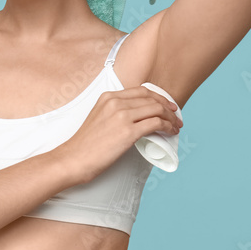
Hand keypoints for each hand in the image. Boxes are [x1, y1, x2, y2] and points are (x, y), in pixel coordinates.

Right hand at [56, 85, 182, 184]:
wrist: (74, 158)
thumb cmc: (85, 144)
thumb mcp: (98, 118)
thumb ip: (114, 112)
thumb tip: (136, 116)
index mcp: (107, 97)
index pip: (141, 91)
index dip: (158, 97)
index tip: (167, 105)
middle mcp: (115, 103)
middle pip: (151, 99)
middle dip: (168, 107)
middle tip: (176, 116)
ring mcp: (122, 116)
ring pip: (157, 110)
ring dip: (171, 118)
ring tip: (175, 126)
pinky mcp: (128, 132)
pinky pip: (156, 124)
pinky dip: (168, 127)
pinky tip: (170, 132)